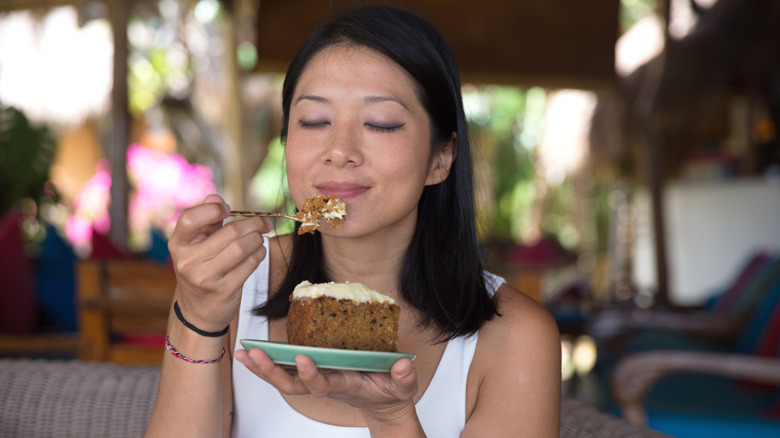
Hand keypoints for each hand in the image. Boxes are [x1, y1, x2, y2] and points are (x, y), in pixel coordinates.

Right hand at [168, 194, 271, 331]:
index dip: (212, 209)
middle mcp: (188, 261)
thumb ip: (206, 220)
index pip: (190, 219)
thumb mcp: (196, 245)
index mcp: (178, 244)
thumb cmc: (201, 268)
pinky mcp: (224, 290)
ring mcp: (205, 277)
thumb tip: (216, 198)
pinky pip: (249, 264)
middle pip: (229, 232)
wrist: (197, 310)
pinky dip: (259, 254)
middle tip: (263, 223)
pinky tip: (258, 252)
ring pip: (241, 247)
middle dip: (252, 224)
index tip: (228, 209)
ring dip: (257, 239)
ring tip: (260, 238)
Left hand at [235, 348, 418, 424]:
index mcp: (346, 385)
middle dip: (273, 371)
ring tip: (244, 353)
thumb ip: (404, 378)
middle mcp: (325, 384)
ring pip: (284, 379)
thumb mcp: (403, 387)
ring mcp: (317, 381)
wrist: (382, 404)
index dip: (312, 374)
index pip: (324, 384)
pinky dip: (265, 363)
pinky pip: (285, 371)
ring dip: (263, 367)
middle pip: (293, 385)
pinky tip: (249, 353)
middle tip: (256, 356)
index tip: (302, 359)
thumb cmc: (390, 392)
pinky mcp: (312, 374)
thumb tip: (402, 366)